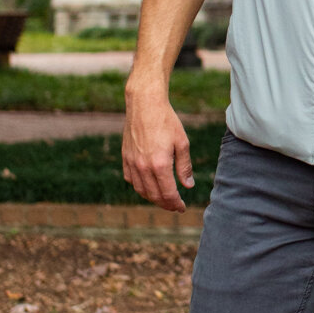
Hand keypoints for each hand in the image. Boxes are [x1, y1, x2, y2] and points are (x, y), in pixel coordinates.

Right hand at [122, 83, 195, 212]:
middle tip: (175, 206)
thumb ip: (184, 167)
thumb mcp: (182, 143)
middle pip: (154, 195)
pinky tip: (148, 186)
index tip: (182, 208)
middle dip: (165, 204)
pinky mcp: (125, 157)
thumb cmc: (167, 121)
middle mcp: (143, 167)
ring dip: (152, 198)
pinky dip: (140, 187)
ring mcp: (132, 163)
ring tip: (163, 198)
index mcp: (160, 164)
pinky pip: (130, 179)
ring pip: (141, 190)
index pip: (168, 194)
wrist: (145, 104)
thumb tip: (188, 186)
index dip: (176, 204)